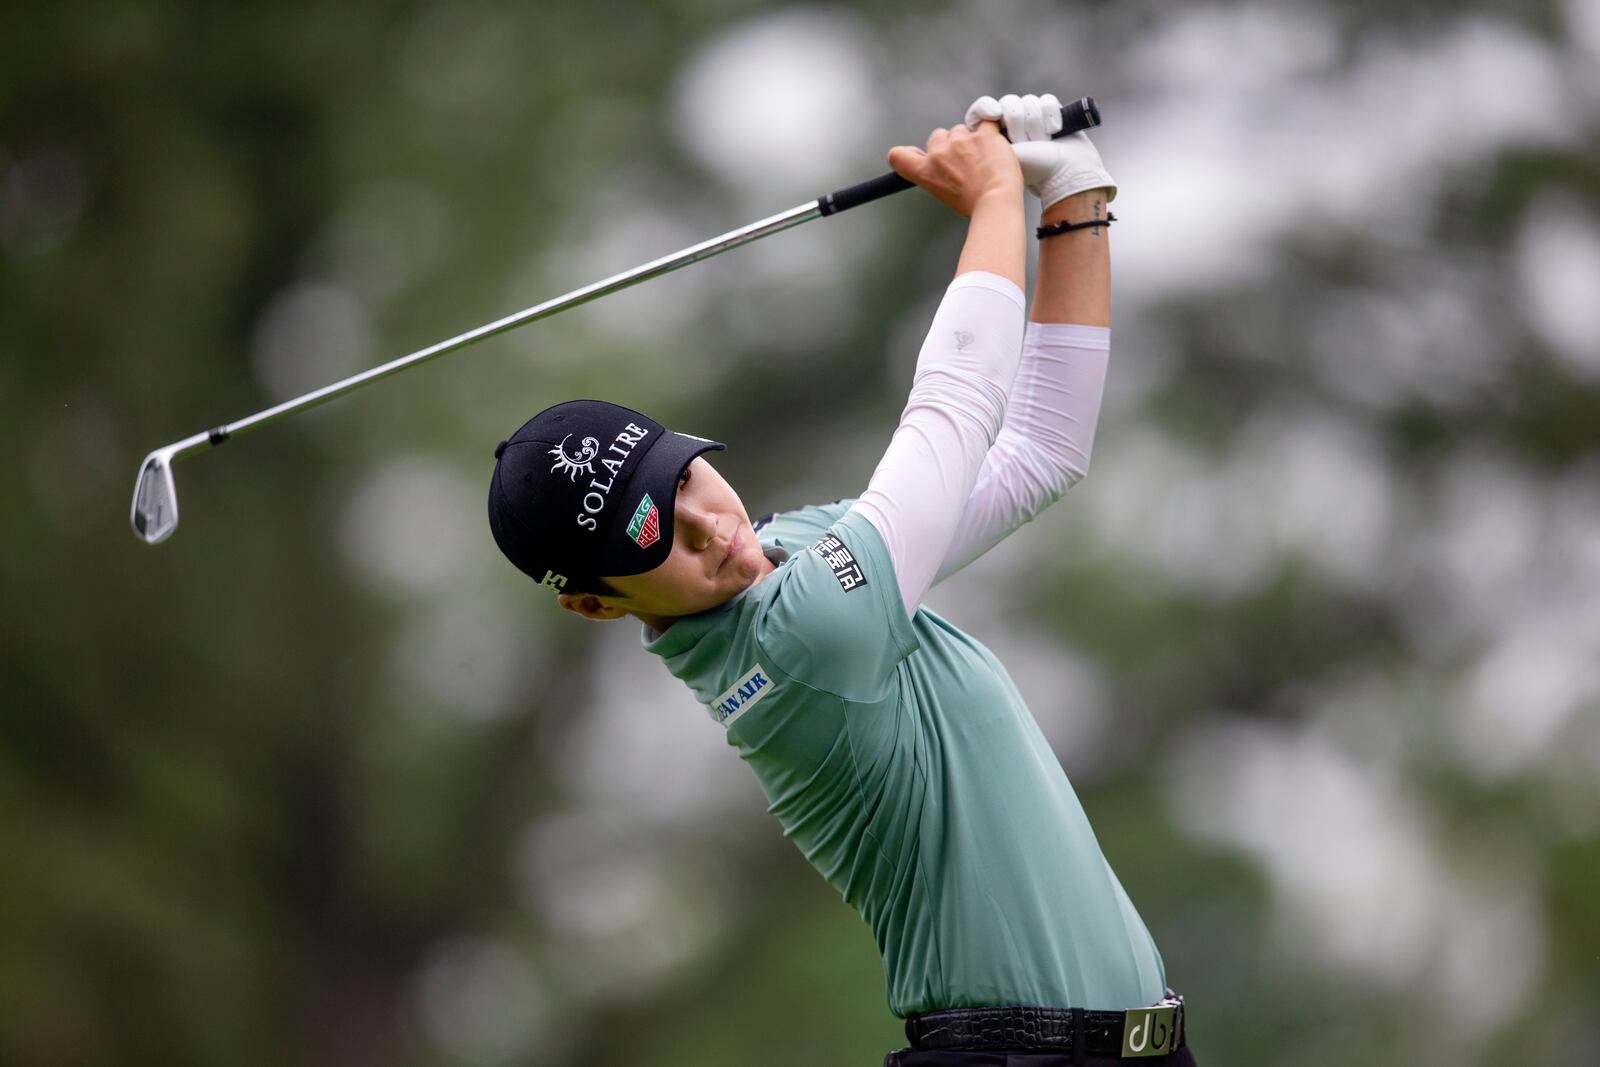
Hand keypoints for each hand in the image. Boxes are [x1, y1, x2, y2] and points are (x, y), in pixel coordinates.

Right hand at [887, 121, 1022, 217]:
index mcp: (925, 172)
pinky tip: (996, 141)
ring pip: (962, 129)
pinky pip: (987, 121)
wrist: (996, 202)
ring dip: (972, 139)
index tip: (917, 154)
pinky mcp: (983, 133)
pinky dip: (991, 129)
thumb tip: (939, 167)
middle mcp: (939, 153)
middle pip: (938, 135)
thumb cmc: (975, 204)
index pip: (898, 156)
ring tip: (985, 160)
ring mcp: (961, 140)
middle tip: (966, 162)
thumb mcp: (944, 194)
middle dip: (951, 144)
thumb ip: (936, 175)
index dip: (906, 152)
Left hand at [965, 93, 1115, 208]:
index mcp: (994, 133)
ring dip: (1035, 125)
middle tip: (1024, 142)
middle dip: (1018, 124)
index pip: (983, 108)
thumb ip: (980, 140)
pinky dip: (1051, 116)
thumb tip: (971, 125)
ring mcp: (1032, 117)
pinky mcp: (1051, 113)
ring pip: (1028, 102)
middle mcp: (1012, 122)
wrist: (1062, 174)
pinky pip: (1047, 101)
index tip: (994, 115)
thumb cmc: (1028, 170)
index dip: (987, 108)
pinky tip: (1054, 131)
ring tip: (1041, 142)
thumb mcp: (997, 157)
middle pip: (1009, 103)